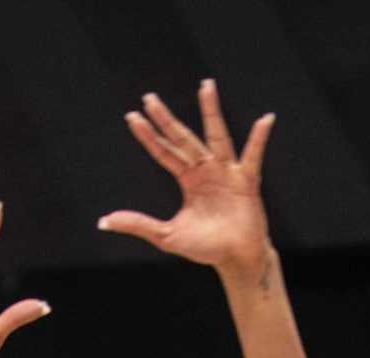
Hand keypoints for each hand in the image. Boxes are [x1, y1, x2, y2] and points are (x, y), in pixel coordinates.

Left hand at [101, 80, 274, 281]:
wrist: (235, 260)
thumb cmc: (206, 248)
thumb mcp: (167, 236)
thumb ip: (138, 224)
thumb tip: (104, 221)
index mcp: (189, 180)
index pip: (164, 152)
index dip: (149, 136)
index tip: (132, 117)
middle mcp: (206, 170)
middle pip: (183, 138)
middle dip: (166, 119)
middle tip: (149, 97)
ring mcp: (226, 172)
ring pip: (217, 136)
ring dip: (211, 112)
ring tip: (206, 85)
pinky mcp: (246, 182)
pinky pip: (252, 156)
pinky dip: (258, 139)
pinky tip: (264, 120)